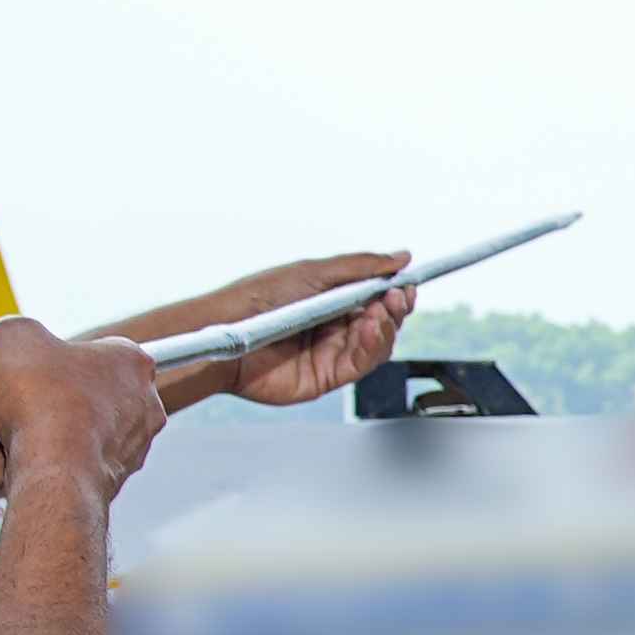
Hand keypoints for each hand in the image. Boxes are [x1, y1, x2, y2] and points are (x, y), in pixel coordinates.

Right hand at [0, 319, 172, 505]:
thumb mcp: (14, 336)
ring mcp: (118, 450)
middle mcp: (134, 408)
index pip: (88, 350)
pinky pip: (45, 464)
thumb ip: (14, 331)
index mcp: (130, 365)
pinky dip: (9, 457)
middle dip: (7, 397)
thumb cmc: (46, 404)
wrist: (53, 473)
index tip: (18, 362)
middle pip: (56, 395)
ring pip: (45, 432)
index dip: (43, 354)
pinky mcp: (96, 482)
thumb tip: (12, 341)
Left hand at [210, 278, 416, 407]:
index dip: (395, 291)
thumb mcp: (313, 272)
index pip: (375, 297)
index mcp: (330, 300)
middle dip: (395, 308)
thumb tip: (401, 257)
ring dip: (387, 326)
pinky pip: (361, 364)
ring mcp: (330, 353)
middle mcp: (333, 327)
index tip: (407, 283)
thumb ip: (360, 267)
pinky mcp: (326, 377)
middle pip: (382, 321)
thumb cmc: (258, 299)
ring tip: (380, 312)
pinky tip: (371, 330)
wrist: (227, 333)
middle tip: (397, 296)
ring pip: (377, 344)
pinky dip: (372, 346)